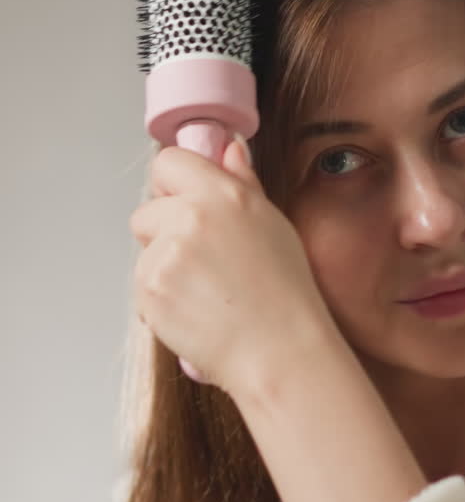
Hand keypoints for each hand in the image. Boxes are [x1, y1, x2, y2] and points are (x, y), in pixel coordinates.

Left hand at [130, 138, 336, 399]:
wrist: (278, 351)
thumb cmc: (285, 294)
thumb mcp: (273, 226)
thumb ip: (242, 182)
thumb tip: (228, 149)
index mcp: (223, 194)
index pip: (168, 163)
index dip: (175, 186)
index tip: (187, 206)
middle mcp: (189, 218)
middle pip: (146, 212)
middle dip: (164, 234)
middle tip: (204, 264)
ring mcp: (164, 256)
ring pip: (144, 254)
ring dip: (163, 271)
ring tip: (206, 294)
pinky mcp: (148, 291)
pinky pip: (142, 288)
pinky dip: (161, 301)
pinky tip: (196, 311)